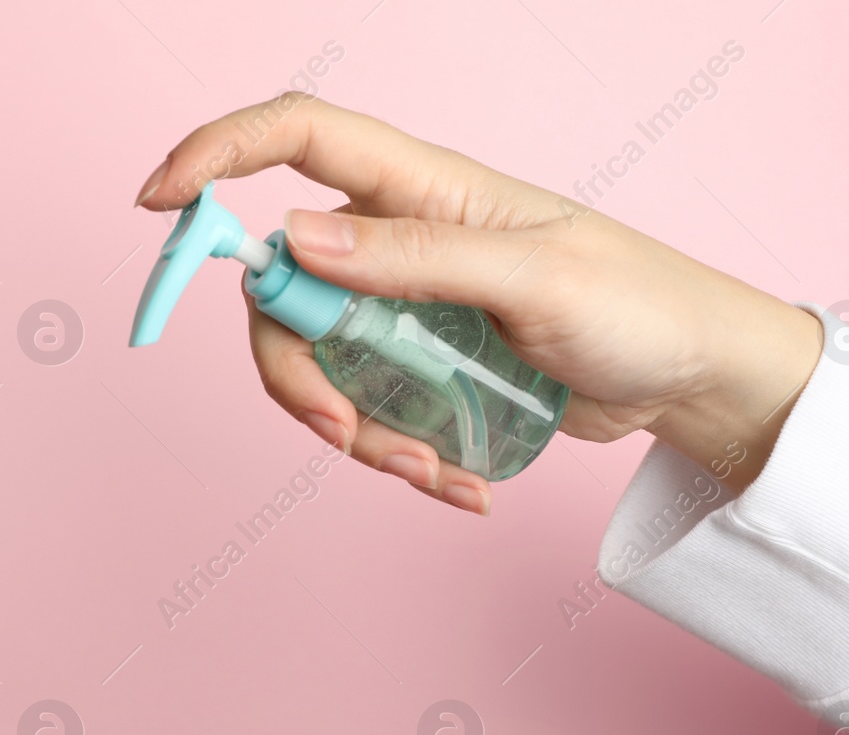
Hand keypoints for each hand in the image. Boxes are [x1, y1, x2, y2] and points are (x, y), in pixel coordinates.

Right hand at [135, 95, 823, 511]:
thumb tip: (294, 237)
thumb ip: (414, 257)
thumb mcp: (532, 278)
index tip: (158, 206)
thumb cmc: (637, 303)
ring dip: (360, 436)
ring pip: (319, 367)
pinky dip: (399, 460)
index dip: (216, 156)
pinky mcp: (423, 369)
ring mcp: (406, 310)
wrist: (690, 377)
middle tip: (350, 437)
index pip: (298, 137)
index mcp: (423, 190)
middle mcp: (398, 242)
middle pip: (284, 291)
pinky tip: (460, 483)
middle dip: (299, 376)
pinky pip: (368, 412)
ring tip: (434, 472)